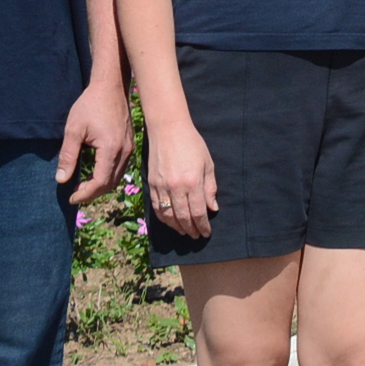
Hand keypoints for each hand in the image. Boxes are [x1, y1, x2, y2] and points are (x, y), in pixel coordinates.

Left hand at [55, 79, 132, 206]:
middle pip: (110, 183)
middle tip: (74, 193)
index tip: (71, 196)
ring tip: (82, 186)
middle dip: (92, 193)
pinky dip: (107, 176)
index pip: (100, 182)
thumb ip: (67, 155)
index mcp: (111, 148)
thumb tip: (61, 179)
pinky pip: (120, 168)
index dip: (85, 194)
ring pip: (116, 177)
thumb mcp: (73, 129)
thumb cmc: (90, 105)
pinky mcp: (130, 144)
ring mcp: (129, 148)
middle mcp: (124, 151)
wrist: (111, 86)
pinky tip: (95, 173)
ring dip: (100, 186)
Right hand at [144, 119, 217, 240]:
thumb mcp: (208, 164)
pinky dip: (164, 219)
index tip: (206, 233)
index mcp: (193, 182)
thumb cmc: (192, 144)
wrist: (168, 129)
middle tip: (196, 236)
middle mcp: (176, 188)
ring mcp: (162, 187)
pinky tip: (170, 222)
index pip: (198, 212)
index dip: (203, 226)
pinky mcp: (152, 184)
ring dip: (177, 227)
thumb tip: (212, 209)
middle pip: (183, 217)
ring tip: (184, 232)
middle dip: (191, 230)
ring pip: (168, 216)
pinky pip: (157, 208)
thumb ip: (210, 188)